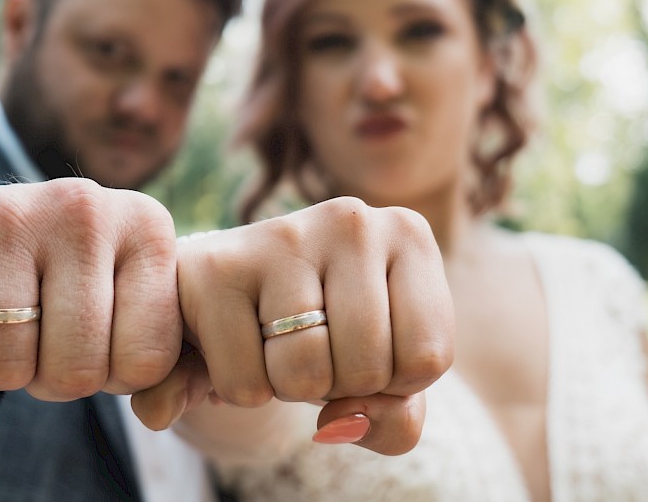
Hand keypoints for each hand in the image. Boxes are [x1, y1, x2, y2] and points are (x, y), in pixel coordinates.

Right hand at [0, 178, 182, 399]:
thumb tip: (163, 412)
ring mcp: (7, 216)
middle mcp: (84, 209)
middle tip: (41, 339)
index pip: (148, 361)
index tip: (98, 343)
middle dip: (54, 379)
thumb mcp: (125, 296)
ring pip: (8, 367)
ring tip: (1, 323)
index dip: (115, 376)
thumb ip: (164, 357)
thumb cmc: (57, 281)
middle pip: (79, 371)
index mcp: (146, 228)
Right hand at [131, 196, 453, 455]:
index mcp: (408, 234)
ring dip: (290, 389)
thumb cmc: (326, 335)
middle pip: (368, 368)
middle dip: (339, 387)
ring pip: (307, 375)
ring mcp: (282, 235)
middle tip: (315, 349)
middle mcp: (351, 221)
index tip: (365, 350)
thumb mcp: (385, 377)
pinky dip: (242, 389)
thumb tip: (339, 425)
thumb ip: (397, 420)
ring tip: (278, 345)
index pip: (428, 357)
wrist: (232, 295)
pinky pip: (247, 383)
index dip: (393, 382)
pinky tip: (239, 341)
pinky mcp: (218, 267)